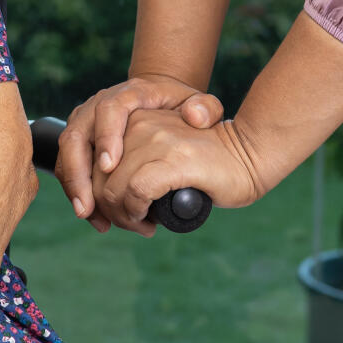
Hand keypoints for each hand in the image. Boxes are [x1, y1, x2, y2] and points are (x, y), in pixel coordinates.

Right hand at [56, 73, 223, 231]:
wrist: (159, 101)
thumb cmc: (180, 106)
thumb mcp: (200, 103)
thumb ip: (206, 107)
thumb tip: (195, 116)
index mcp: (128, 94)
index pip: (110, 110)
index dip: (106, 137)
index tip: (110, 166)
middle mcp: (98, 104)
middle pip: (77, 134)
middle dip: (78, 173)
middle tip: (87, 206)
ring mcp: (85, 121)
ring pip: (67, 152)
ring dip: (74, 186)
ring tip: (88, 216)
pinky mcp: (80, 138)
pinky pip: (69, 164)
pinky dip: (77, 190)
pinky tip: (92, 215)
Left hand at [96, 109, 265, 235]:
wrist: (250, 156)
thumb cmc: (207, 162)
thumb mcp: (161, 150)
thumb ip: (133, 158)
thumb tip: (100, 193)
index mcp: (134, 118)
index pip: (93, 161)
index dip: (95, 193)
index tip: (115, 211)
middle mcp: (141, 124)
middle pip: (98, 178)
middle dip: (109, 210)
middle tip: (132, 223)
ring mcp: (157, 140)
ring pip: (112, 189)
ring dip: (122, 217)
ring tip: (142, 224)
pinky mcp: (173, 160)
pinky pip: (134, 191)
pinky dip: (135, 212)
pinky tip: (148, 219)